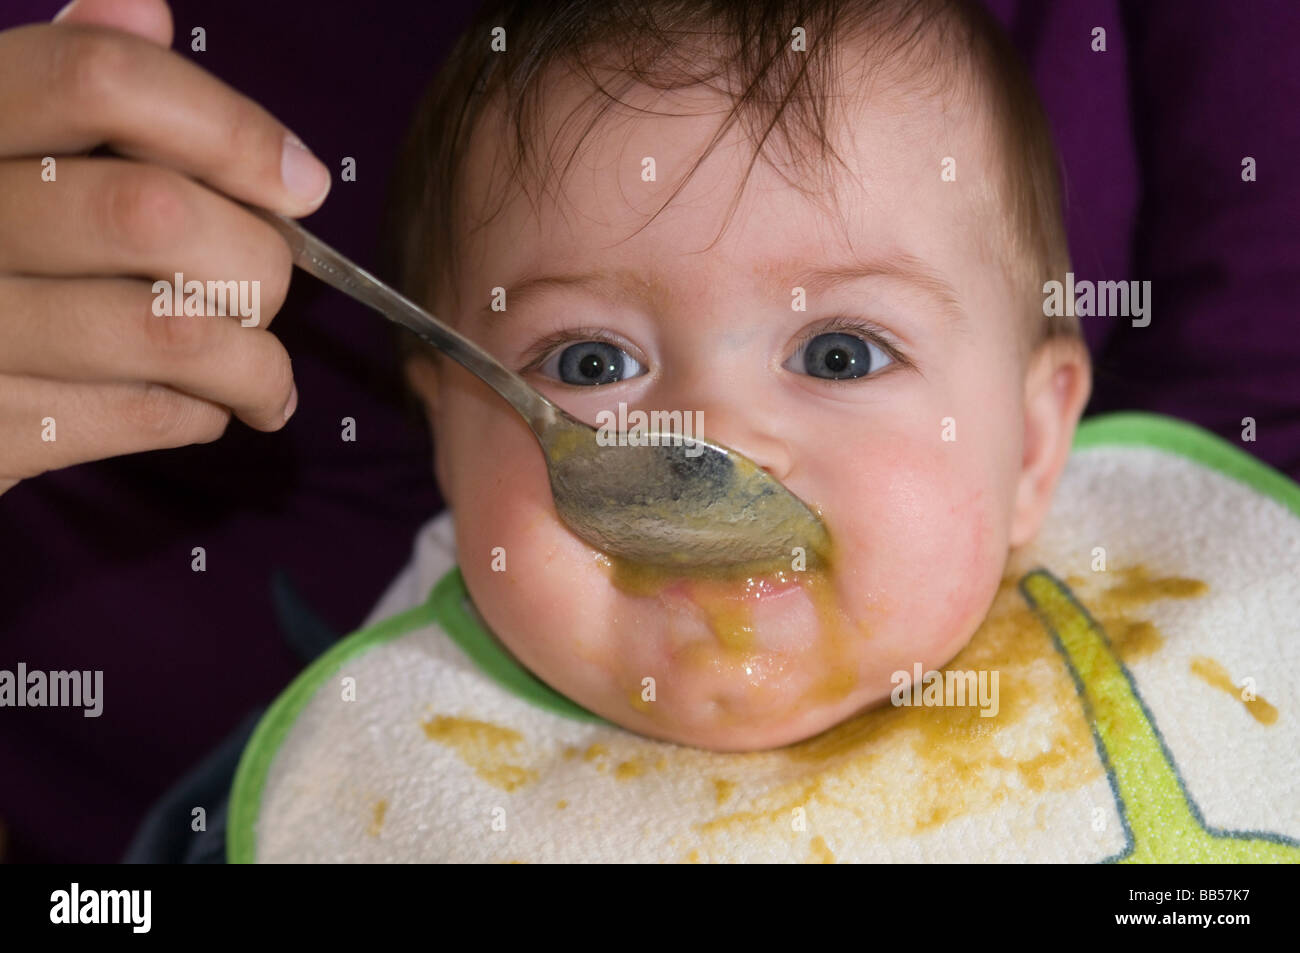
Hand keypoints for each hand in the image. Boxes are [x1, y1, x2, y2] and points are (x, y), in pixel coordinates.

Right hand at [0, 0, 331, 495]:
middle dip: (256, 261)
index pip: (101, 80)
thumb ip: (73, 80)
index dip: (228, 127)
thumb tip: (143, 7)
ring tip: (263, 374)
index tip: (301, 183)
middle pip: (155, 213)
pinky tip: (201, 405)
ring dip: (255, 361)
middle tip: (268, 289)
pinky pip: (147, 416)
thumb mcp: (7, 145)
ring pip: (172, 333)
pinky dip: (206, 414)